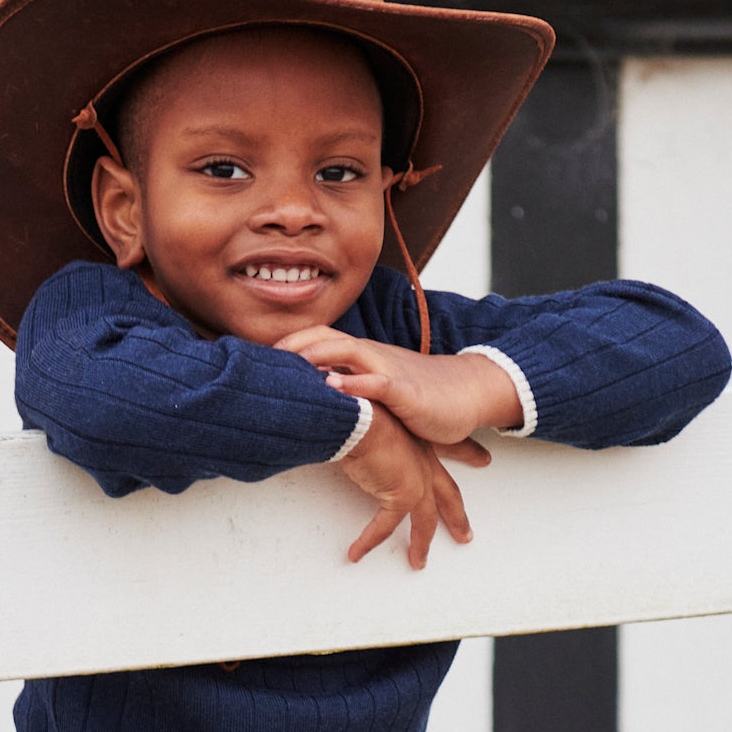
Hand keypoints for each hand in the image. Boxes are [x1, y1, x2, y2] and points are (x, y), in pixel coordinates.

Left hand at [281, 327, 522, 445]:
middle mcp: (373, 356)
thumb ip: (351, 387)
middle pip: (326, 337)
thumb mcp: (380, 388)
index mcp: (364, 355)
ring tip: (287, 365)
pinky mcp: (406, 391)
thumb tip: (318, 394)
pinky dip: (354, 382)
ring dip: (316, 355)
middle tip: (261, 358)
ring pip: (348, 351)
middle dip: (293, 344)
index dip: (291, 342)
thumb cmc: (422, 394)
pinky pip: (378, 381)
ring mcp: (389, 370)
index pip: (321, 337)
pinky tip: (333, 387)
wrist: (469, 392)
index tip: (261, 356)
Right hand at [336, 403, 475, 568]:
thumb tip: (361, 445)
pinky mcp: (402, 497)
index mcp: (421, 441)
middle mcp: (424, 463)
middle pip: (448, 496)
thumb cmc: (363, 412)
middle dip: (457, 517)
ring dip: (420, 545)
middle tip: (465, 533)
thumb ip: (377, 439)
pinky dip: (367, 541)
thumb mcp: (378, 422)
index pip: (453, 448)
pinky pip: (383, 527)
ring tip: (418, 561)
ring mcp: (417, 482)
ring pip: (424, 522)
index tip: (484, 459)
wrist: (359, 416)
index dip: (469, 453)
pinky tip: (358, 552)